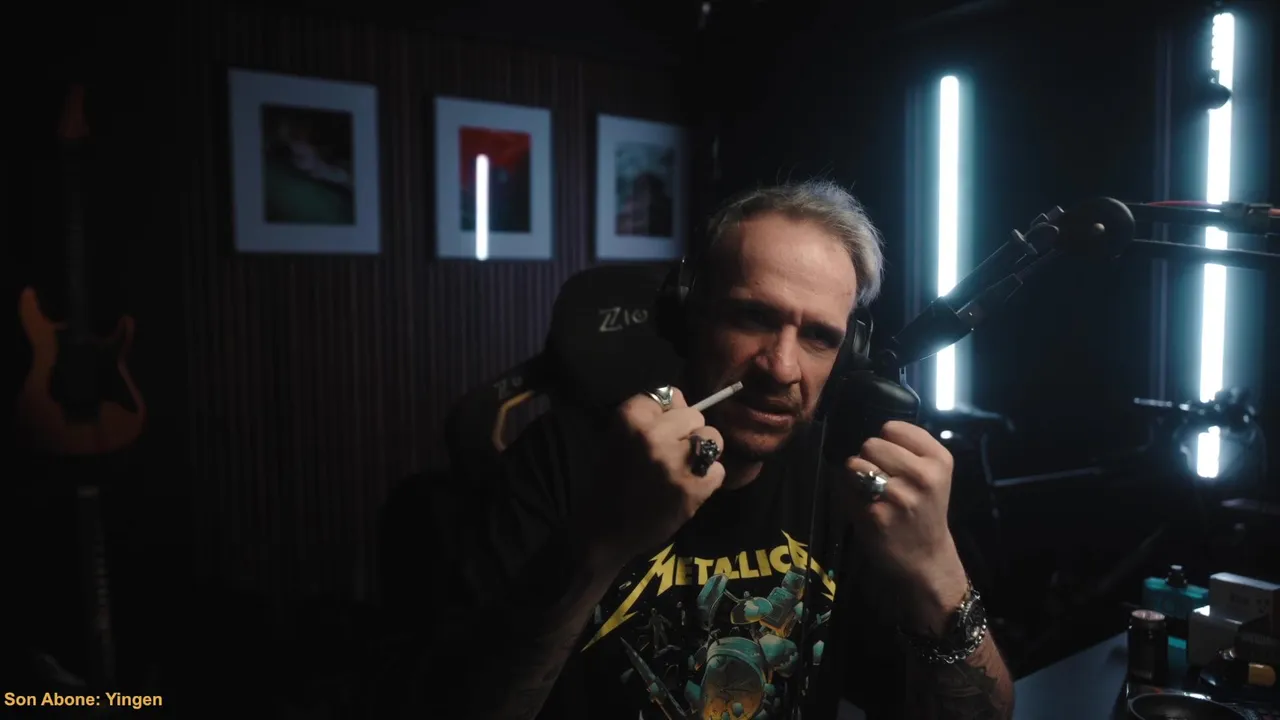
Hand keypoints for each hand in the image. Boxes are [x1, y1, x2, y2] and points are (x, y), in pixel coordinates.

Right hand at [580, 388, 725, 567]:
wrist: (605, 530)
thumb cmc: (610, 482)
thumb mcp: (618, 438)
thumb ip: (649, 419)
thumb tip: (684, 405)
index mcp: (631, 418)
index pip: (670, 394)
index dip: (670, 413)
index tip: (662, 431)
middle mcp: (655, 435)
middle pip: (695, 415)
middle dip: (688, 432)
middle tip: (672, 455)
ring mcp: (676, 462)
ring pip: (713, 439)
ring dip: (704, 453)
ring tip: (684, 470)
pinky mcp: (694, 487)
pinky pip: (718, 471)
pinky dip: (708, 481)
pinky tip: (687, 490)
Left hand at [845, 421, 967, 631]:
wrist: (926, 558)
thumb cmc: (925, 511)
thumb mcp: (933, 474)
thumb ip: (908, 448)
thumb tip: (866, 431)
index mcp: (939, 459)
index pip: (892, 428)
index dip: (885, 441)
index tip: (892, 458)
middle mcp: (923, 475)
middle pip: (870, 443)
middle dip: (868, 457)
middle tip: (879, 477)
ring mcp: (900, 496)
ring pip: (855, 464)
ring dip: (856, 475)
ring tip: (871, 492)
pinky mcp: (877, 515)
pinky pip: (846, 489)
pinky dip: (849, 496)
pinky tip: (865, 508)